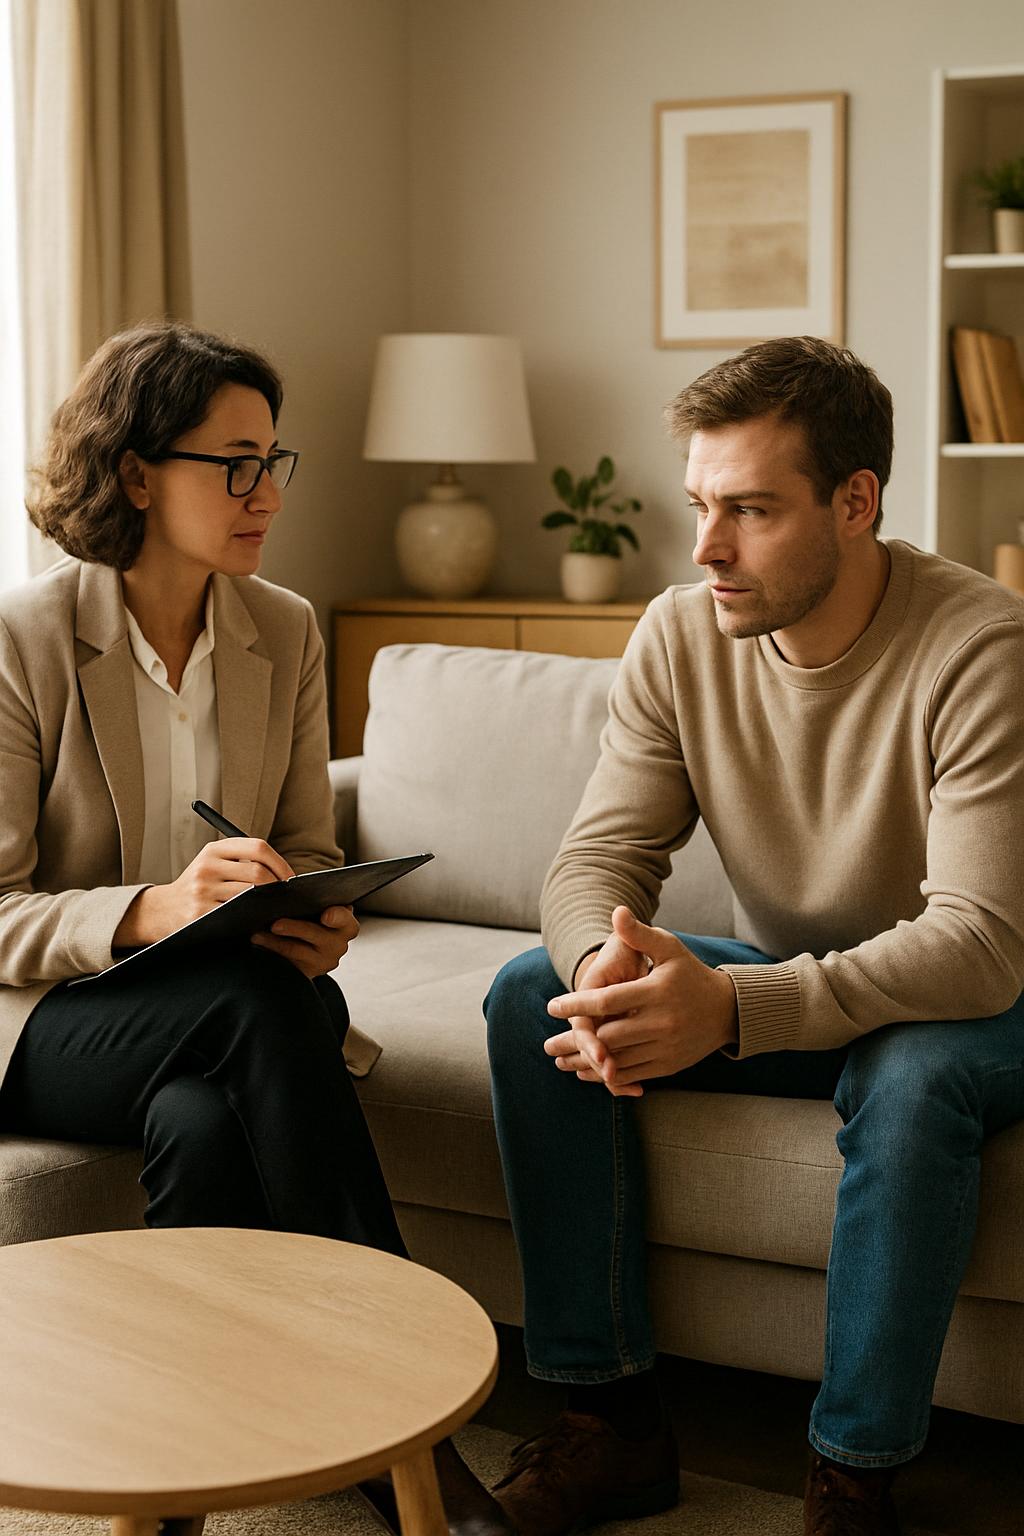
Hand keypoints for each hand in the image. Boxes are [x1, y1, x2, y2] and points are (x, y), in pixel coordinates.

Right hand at [114, 838, 294, 946]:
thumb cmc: (198, 887)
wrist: (161, 910)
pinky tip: (257, 922)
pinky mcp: (200, 913)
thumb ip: (242, 862)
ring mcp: (202, 890)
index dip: (281, 863)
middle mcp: (207, 866)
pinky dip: (252, 919)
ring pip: (250, 895)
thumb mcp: (212, 864)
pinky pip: (236, 915)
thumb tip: (284, 876)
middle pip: (258, 873)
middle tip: (286, 900)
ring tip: (275, 910)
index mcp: (214, 850)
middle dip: (278, 888)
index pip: (258, 847)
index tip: (291, 879)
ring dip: (268, 905)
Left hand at [251, 905, 358, 977]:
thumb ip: (312, 902)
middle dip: (295, 928)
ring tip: (257, 934)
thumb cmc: (312, 920)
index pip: (343, 918)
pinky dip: (271, 951)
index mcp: (345, 924)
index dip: (336, 916)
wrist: (307, 947)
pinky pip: (286, 963)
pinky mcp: (306, 973)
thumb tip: (286, 887)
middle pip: (318, 935)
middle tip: (275, 924)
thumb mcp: (317, 910)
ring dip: (275, 942)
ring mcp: (323, 961)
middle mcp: (338, 944)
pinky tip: (258, 942)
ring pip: (298, 951)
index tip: (325, 915)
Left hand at [544, 906, 738, 1095]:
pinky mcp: (669, 1065)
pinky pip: (632, 1074)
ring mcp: (666, 1046)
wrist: (726, 1009)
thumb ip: (640, 934)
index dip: (577, 1004)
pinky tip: (588, 1073)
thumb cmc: (690, 973)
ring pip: (618, 1060)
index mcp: (657, 992)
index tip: (552, 1006)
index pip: (608, 1001)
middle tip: (548, 1045)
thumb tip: (616, 911)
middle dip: (575, 1041)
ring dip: (586, 1063)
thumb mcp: (669, 947)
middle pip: (609, 1036)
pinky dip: (608, 1076)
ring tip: (560, 1061)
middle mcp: (662, 1022)